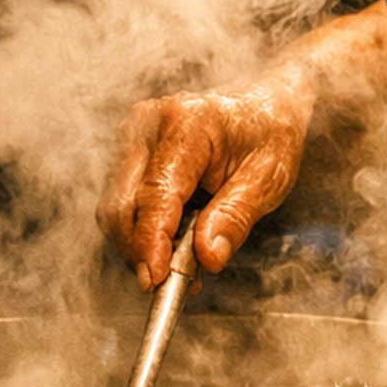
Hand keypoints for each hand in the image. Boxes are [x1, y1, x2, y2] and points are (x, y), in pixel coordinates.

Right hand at [97, 82, 311, 289]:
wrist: (266, 105)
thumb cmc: (270, 133)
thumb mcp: (269, 178)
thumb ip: (236, 216)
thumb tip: (207, 255)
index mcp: (187, 123)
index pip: (156, 193)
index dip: (151, 242)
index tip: (155, 278)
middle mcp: (149, 124)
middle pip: (123, 205)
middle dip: (143, 252)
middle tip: (179, 281)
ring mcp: (134, 136)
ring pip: (116, 210)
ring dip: (140, 246)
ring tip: (183, 265)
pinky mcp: (130, 153)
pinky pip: (122, 205)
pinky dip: (141, 233)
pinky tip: (171, 246)